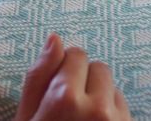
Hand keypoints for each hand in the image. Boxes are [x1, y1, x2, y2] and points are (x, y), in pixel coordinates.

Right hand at [15, 34, 131, 120]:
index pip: (76, 55)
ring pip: (113, 88)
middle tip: (69, 108)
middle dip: (85, 82)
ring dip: (100, 98)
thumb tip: (54, 38)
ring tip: (81, 120)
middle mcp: (96, 108)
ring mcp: (117, 120)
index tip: (55, 91)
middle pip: (99, 68)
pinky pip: (124, 108)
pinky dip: (112, 115)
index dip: (64, 71)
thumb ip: (38, 78)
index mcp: (64, 99)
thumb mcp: (26, 116)